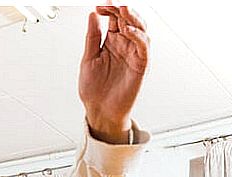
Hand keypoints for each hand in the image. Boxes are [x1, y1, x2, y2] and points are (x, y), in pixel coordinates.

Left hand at [78, 6, 148, 142]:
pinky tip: (127, 31)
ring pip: (139, 29)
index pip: (113, 19)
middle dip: (122, 9)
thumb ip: (92, 37)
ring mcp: (134, 53)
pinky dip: (137, 36)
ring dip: (132, 18)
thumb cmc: (94, 89)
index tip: (100, 5)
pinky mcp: (141, 64)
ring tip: (123, 9)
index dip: (109, 9)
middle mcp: (124, 45)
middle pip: (128, 20)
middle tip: (113, 3)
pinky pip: (143, 46)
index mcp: (111, 41)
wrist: (99, 110)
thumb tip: (92, 15)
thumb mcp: (88, 59)